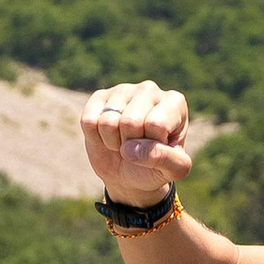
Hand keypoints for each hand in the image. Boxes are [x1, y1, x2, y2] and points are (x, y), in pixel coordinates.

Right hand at [81, 78, 194, 206]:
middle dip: (130, 144)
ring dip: (113, 142)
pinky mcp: (99, 97)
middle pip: (130, 122)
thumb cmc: (156, 167)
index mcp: (175, 102)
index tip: (157, 148)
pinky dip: (95, 138)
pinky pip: (89, 121)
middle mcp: (150, 90)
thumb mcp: (174, 171)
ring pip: (108, 122)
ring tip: (123, 142)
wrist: (130, 174)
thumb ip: (166, 160)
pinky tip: (107, 136)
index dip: (152, 146)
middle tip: (137, 146)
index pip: (156, 125)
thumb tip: (132, 148)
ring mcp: (123, 90)